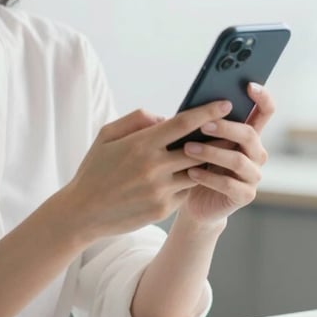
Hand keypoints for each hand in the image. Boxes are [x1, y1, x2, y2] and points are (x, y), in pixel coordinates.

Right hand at [62, 100, 235, 241]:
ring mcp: (160, 190)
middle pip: (198, 148)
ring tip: (221, 150)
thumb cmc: (95, 169)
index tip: (225, 103)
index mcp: (140, 144)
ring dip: (208, 161)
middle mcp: (153, 167)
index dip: (207, 112)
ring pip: (196, 171)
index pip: (182, 124)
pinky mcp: (163, 209)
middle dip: (218, 137)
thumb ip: (136, 119)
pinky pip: (186, 191)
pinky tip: (195, 173)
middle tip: (233, 127)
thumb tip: (164, 117)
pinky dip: (191, 181)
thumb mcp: (107, 135)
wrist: (82, 212)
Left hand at [177, 83, 274, 225]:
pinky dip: (208, 177)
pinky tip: (191, 172)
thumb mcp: (199, 139)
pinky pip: (229, 184)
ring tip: (188, 148)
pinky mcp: (244, 196)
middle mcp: (256, 153)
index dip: (262, 97)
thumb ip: (203, 122)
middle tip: (202, 124)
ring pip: (238, 160)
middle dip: (225, 127)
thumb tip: (194, 104)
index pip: (265, 112)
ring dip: (212, 152)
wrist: (194, 201)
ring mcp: (253, 176)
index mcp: (248, 135)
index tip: (249, 85)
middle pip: (249, 134)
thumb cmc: (195, 163)